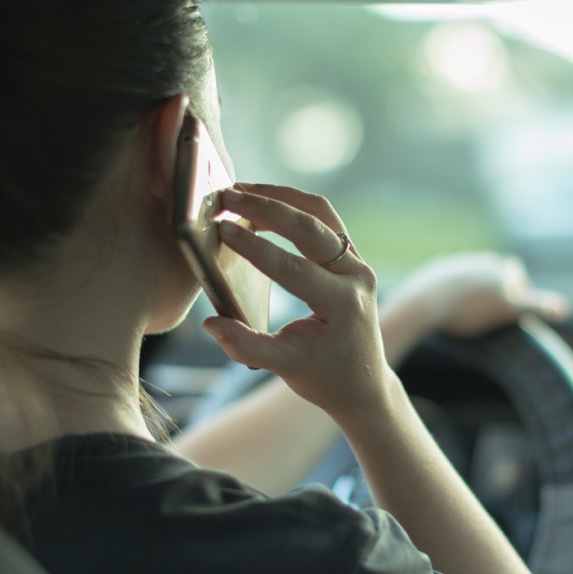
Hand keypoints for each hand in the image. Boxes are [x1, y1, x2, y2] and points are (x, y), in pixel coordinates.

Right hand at [200, 184, 389, 419]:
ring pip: (320, 213)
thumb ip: (246, 347)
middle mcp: (356, 277)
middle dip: (267, 207)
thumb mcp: (284, 367)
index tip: (222, 229)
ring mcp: (358, 263)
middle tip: (228, 195)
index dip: (255, 248)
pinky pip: (324, 220)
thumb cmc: (323, 376)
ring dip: (281, 197)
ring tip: (242, 191)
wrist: (362, 382)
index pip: (293, 267)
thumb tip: (210, 323)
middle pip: (311, 227)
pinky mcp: (351, 257)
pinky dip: (293, 206)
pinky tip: (263, 204)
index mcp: (343, 304)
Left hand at [384, 252, 567, 341]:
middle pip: (494, 272)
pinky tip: (449, 307)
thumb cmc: (470, 311)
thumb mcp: (508, 312)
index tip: (512, 308)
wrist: (426, 304)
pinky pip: (449, 280)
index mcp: (498, 267)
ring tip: (470, 310)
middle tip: (491, 311)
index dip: (517, 291)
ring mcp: (456, 264)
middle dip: (496, 287)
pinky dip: (453, 291)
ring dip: (474, 288)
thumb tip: (564, 308)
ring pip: (472, 274)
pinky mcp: (435, 271)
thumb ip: (537, 307)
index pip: (516, 274)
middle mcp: (479, 260)